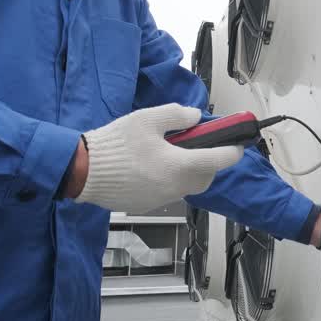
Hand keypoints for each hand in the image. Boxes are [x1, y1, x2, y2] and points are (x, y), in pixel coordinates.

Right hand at [75, 104, 242, 213]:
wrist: (82, 170)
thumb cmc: (115, 143)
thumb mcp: (147, 118)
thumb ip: (177, 115)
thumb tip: (194, 118)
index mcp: (179, 165)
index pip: (218, 161)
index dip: (232, 152)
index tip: (238, 147)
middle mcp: (174, 187)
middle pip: (205, 179)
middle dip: (210, 164)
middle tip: (201, 148)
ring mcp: (160, 199)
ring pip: (186, 187)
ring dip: (188, 173)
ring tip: (172, 154)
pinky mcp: (146, 205)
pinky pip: (167, 193)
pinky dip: (169, 180)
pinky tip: (152, 167)